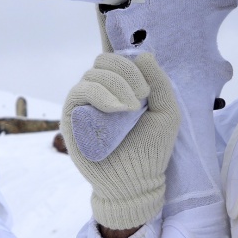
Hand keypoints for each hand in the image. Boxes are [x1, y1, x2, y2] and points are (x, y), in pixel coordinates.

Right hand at [60, 52, 180, 230]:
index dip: (133, 66)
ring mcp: (83, 105)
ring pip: (92, 75)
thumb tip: (144, 54)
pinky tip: (116, 110)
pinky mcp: (71, 119)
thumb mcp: (166, 113)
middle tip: (140, 99)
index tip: (147, 91)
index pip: (118, 60)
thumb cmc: (151, 149)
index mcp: (119, 89)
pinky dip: (100, 95)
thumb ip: (160, 83)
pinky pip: (79, 93)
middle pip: (103, 61)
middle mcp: (99, 93)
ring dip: (116, 85)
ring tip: (131, 109)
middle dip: (125, 73)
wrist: (135, 182)